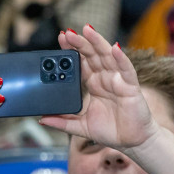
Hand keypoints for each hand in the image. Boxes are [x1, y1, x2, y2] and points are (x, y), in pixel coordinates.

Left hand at [39, 26, 157, 150]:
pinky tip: (114, 48)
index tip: (60, 39)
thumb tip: (41, 119)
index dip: (71, 50)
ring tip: (87, 30)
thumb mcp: (81, 127)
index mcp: (93, 83)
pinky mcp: (130, 87)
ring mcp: (118, 80)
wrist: (132, 142)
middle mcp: (105, 78)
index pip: (80, 62)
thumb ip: (62, 122)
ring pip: (107, 56)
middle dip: (80, 42)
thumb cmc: (111, 131)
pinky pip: (125, 70)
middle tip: (67, 33)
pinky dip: (121, 58)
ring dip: (97, 43)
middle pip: (92, 55)